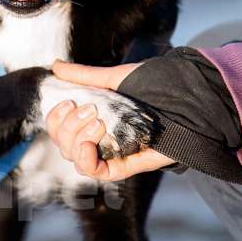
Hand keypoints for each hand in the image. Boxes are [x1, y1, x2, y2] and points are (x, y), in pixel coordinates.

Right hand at [45, 60, 173, 180]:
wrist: (186, 97)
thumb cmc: (155, 85)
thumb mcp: (114, 78)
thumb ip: (84, 76)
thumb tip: (55, 67)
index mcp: (94, 120)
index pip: (62, 130)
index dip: (56, 119)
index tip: (67, 102)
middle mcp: (101, 139)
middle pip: (65, 145)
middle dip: (68, 126)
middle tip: (89, 108)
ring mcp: (113, 153)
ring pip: (77, 158)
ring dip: (77, 139)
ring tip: (98, 120)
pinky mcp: (127, 165)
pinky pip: (99, 173)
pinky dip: (87, 161)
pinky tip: (88, 146)